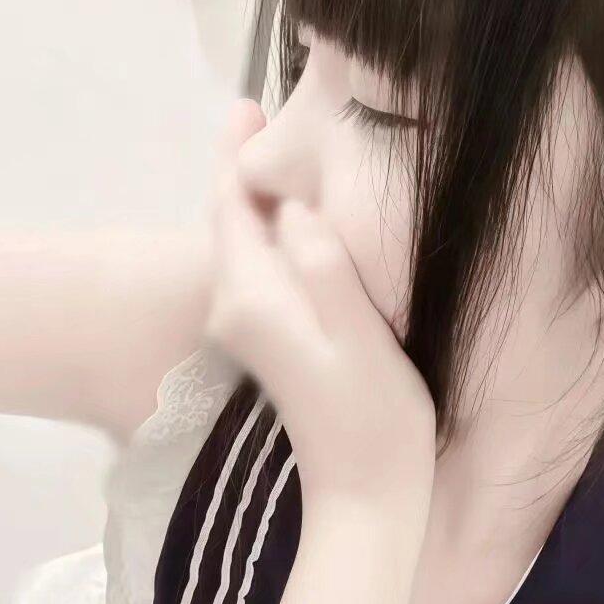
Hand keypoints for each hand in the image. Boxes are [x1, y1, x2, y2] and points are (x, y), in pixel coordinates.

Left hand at [203, 99, 435, 522]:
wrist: (366, 496)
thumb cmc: (375, 417)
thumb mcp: (362, 337)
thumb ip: (326, 267)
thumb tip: (299, 209)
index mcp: (253, 297)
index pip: (229, 207)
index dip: (236, 154)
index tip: (251, 107)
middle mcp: (237, 309)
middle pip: (229, 223)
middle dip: (243, 171)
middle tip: (272, 120)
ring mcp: (251, 330)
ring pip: (245, 247)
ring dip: (260, 203)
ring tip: (292, 162)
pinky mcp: (272, 345)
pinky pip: (263, 271)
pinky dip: (274, 237)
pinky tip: (304, 226)